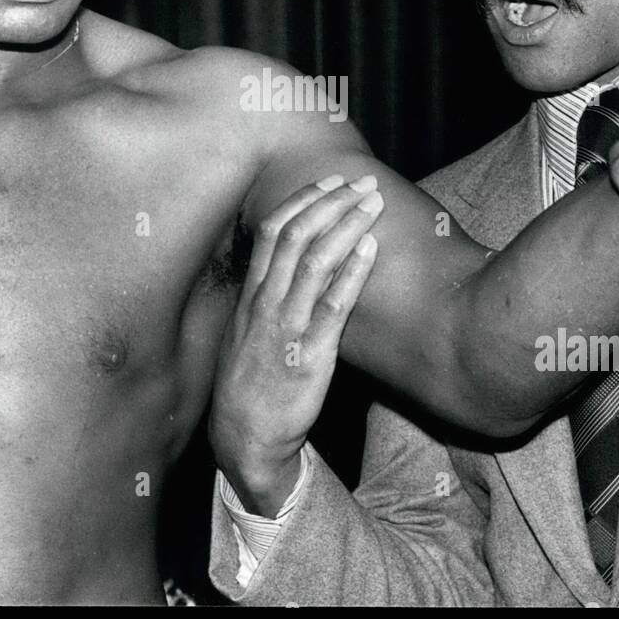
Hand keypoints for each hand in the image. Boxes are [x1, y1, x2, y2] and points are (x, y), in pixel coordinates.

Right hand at [209, 174, 380, 516]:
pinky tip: (372, 249)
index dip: (303, 200)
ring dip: (346, 225)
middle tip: (362, 182)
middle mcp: (266, 304)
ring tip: (373, 204)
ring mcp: (287, 328)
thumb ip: (266, 296)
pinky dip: (353, 272)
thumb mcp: (246, 332)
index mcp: (252, 295)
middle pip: (297, 236)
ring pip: (315, 262)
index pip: (273, 231)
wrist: (245, 438)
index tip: (330, 181)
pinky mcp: (310, 355)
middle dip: (332, 202)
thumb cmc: (250, 383)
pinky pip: (332, 306)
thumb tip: (292, 264)